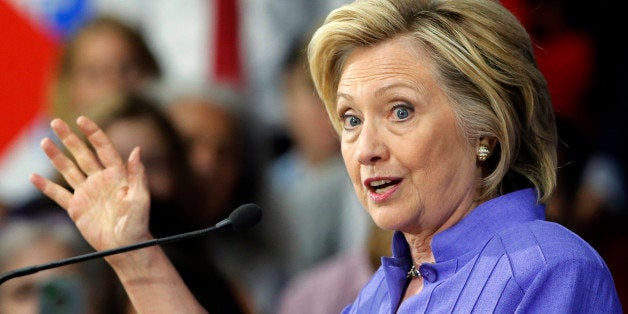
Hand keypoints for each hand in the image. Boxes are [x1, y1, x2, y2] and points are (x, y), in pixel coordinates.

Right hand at [30, 116, 151, 253]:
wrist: (126, 247)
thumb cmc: (138, 223)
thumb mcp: (140, 198)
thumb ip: (137, 174)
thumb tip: (137, 149)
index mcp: (117, 175)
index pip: (103, 148)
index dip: (93, 133)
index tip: (81, 119)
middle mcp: (100, 180)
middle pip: (82, 154)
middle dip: (69, 138)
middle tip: (55, 122)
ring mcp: (87, 193)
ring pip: (68, 170)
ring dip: (56, 156)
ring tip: (44, 142)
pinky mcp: (76, 208)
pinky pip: (58, 195)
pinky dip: (46, 187)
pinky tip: (34, 177)